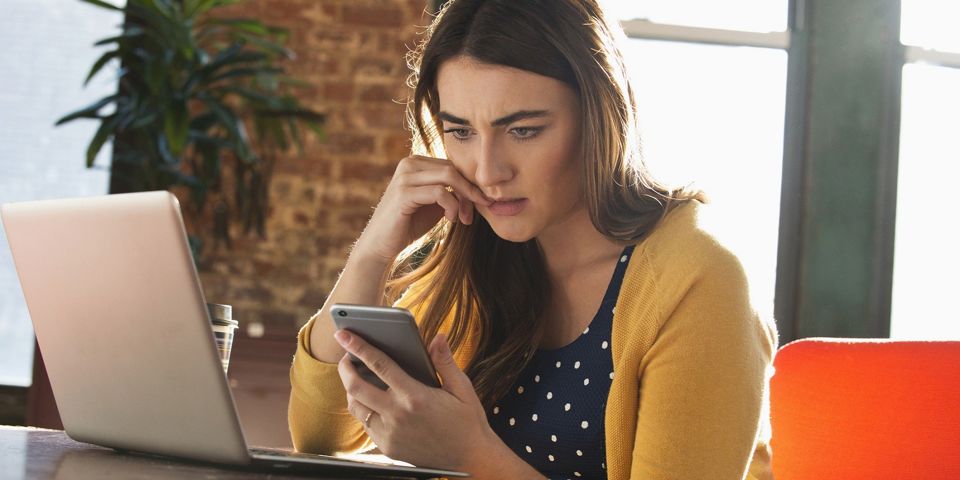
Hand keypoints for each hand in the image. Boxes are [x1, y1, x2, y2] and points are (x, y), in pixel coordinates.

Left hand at [334, 330, 495, 470]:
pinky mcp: (388, 448)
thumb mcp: (462, 388)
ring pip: (356, 407)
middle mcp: (398, 415)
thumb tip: (438, 337)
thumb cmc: (467, 421)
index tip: (344, 335)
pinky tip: (371, 401)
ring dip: (351, 390)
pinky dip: (364, 410)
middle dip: (345, 368)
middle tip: (346, 357)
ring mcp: (390, 434)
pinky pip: (366, 425)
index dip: (359, 347)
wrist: (469, 459)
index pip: (379, 365)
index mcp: (415, 396)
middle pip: (356, 387)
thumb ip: (445, 362)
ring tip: (356, 378)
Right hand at [352, 156, 492, 263]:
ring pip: (449, 176)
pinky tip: (451, 220)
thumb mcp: (435, 203)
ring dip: (463, 199)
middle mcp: (409, 163)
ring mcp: (405, 176)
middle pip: (453, 168)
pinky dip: (451, 206)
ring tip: (463, 218)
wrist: (381, 244)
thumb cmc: (409, 224)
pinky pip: (439, 193)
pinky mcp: (404, 193)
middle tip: (475, 212)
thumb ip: (451, 191)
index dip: (469, 184)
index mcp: (416, 162)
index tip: (479, 203)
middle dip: (469, 190)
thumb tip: (478, 187)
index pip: (452, 165)